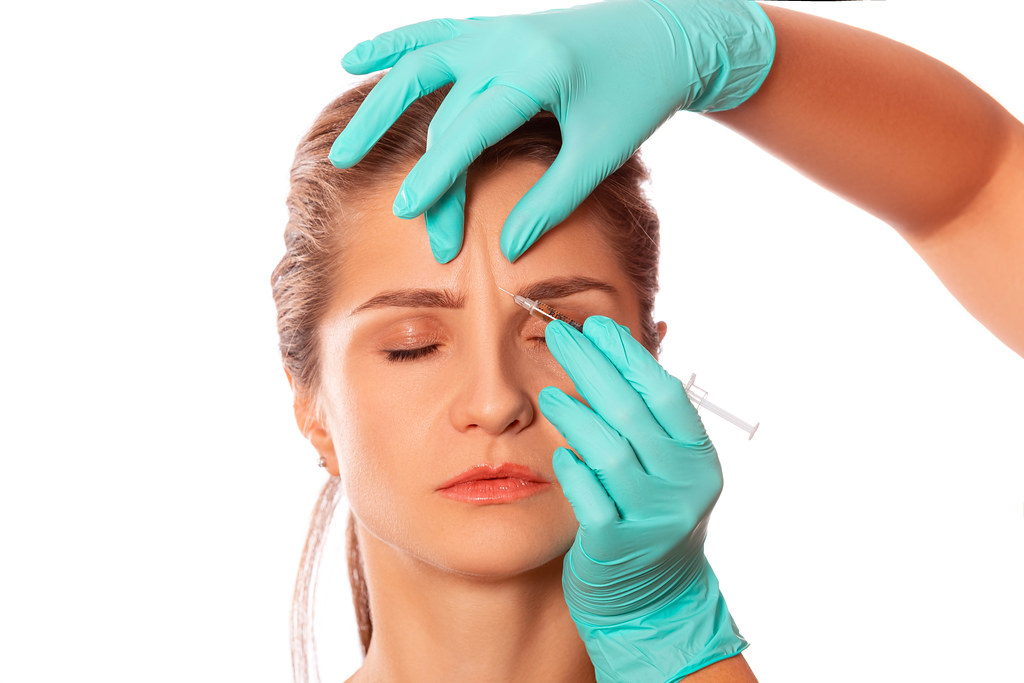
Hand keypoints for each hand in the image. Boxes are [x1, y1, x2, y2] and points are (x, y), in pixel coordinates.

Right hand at [330, 0, 774, 262]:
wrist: (665, 32)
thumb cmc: (639, 94)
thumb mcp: (602, 152)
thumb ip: (553, 199)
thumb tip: (508, 250)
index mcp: (534, 71)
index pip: (469, 131)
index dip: (438, 177)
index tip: (411, 215)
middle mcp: (503, 43)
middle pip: (444, 116)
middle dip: (429, 176)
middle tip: (410, 223)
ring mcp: (493, 31)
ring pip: (418, 67)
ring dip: (378, 108)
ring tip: (344, 152)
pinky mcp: (492, 29)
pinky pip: (431, 35)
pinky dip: (392, 47)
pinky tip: (353, 60)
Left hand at [538, 316, 744, 681]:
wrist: (657, 601)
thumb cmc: (652, 521)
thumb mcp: (666, 472)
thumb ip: (648, 424)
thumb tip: (614, 354)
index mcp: (698, 460)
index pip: (664, 393)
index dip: (628, 355)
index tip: (595, 326)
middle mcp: (684, 486)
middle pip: (631, 412)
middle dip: (591, 366)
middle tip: (557, 334)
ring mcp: (653, 518)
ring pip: (609, 451)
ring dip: (575, 415)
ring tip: (550, 393)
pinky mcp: (617, 545)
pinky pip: (589, 497)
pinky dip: (573, 471)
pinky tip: (559, 454)